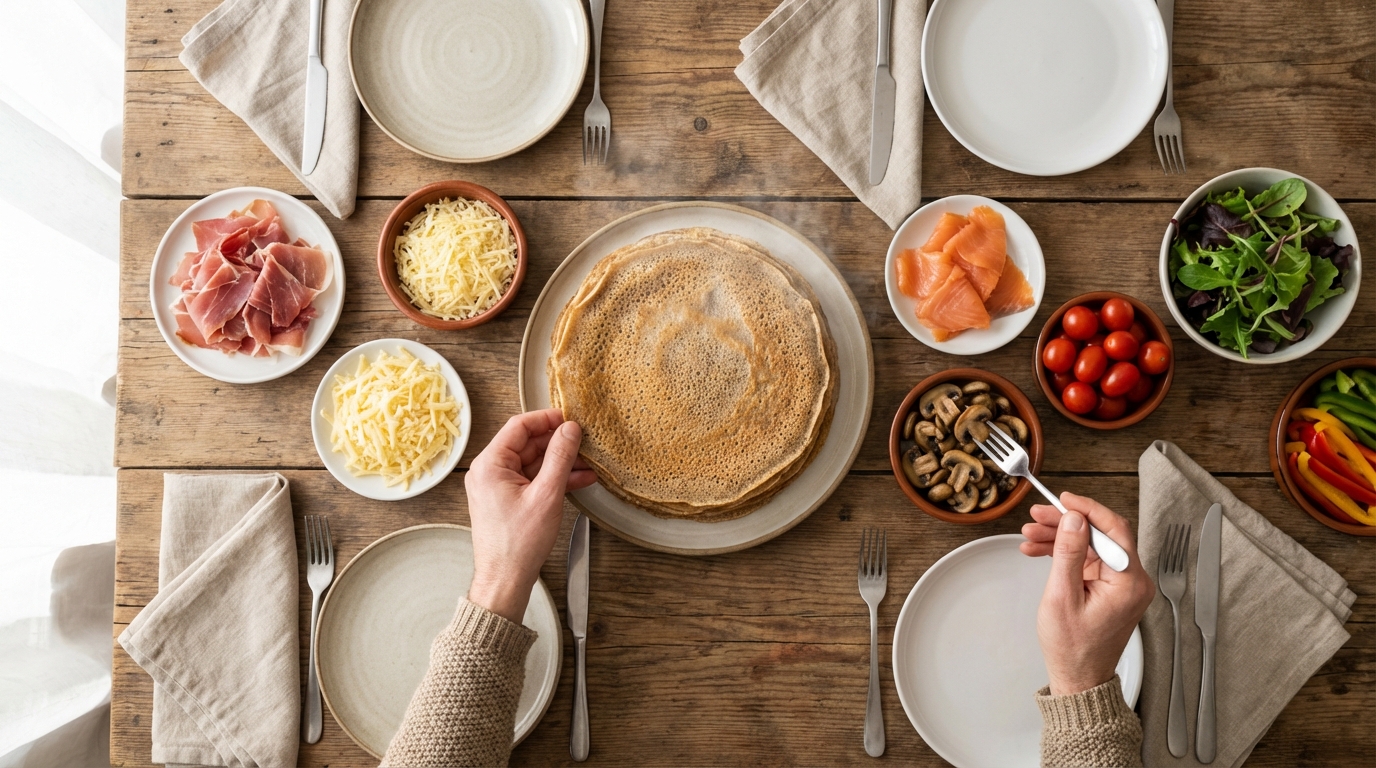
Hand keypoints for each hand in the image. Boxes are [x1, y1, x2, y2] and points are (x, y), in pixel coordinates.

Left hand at [466, 409, 597, 622]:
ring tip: (588, 464)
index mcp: (490, 465)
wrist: (505, 580)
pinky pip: (532, 480)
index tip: (569, 418)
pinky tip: (579, 480)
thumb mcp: (546, 495)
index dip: (546, 419)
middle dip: (558, 443)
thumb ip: (560, 458)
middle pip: (527, 444)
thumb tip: (570, 430)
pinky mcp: (507, 500)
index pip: (519, 426)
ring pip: (532, 463)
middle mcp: (489, 472)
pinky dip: (553, 479)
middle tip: (584, 442)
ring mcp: (497, 487)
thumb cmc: (518, 544)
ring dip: (560, 463)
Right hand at [1021, 492, 1154, 695]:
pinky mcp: (1110, 589)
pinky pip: (1088, 560)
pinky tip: (1040, 551)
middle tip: (1038, 516)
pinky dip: (1065, 554)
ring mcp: (1121, 584)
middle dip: (1066, 524)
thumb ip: (1069, 554)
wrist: (1078, 678)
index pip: (1114, 529)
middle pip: (1100, 535)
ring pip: (1091, 546)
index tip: (1065, 499)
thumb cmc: (1073, 648)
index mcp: (1129, 582)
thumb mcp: (1062, 597)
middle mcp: (1132, 580)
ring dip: (1061, 538)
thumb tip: (1074, 520)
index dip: (1087, 509)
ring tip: (1030, 535)